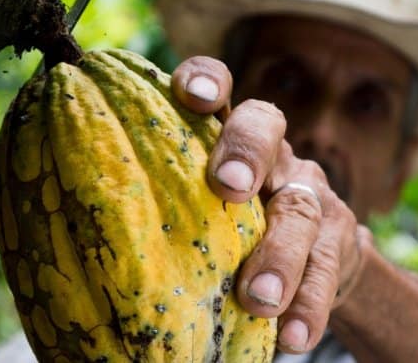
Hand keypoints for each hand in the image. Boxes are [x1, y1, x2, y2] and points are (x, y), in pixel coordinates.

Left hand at [172, 56, 368, 353]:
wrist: (318, 256)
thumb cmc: (237, 229)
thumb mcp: (205, 206)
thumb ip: (171, 201)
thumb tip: (78, 234)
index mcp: (231, 138)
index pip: (222, 90)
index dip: (208, 80)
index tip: (191, 95)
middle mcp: (275, 155)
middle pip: (267, 129)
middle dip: (246, 152)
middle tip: (228, 187)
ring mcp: (311, 195)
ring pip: (300, 211)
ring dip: (280, 255)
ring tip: (258, 299)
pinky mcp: (339, 239)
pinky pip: (327, 269)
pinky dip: (309, 304)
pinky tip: (294, 336)